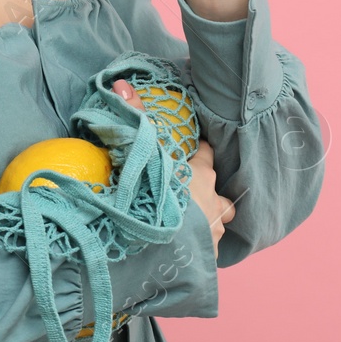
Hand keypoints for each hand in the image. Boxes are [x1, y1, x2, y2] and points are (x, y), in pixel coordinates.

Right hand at [114, 79, 234, 259]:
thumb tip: (121, 82)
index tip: (188, 152)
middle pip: (218, 190)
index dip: (199, 151)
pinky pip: (208, 250)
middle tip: (189, 192)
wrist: (160, 249)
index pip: (207, 153)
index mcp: (200, 174)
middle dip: (208, 191)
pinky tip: (186, 250)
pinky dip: (200, 248)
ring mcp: (213, 232)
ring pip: (219, 221)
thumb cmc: (155, 197)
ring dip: (208, 220)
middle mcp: (213, 201)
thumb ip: (134, 118)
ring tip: (191, 224)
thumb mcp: (143, 154)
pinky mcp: (208, 259)